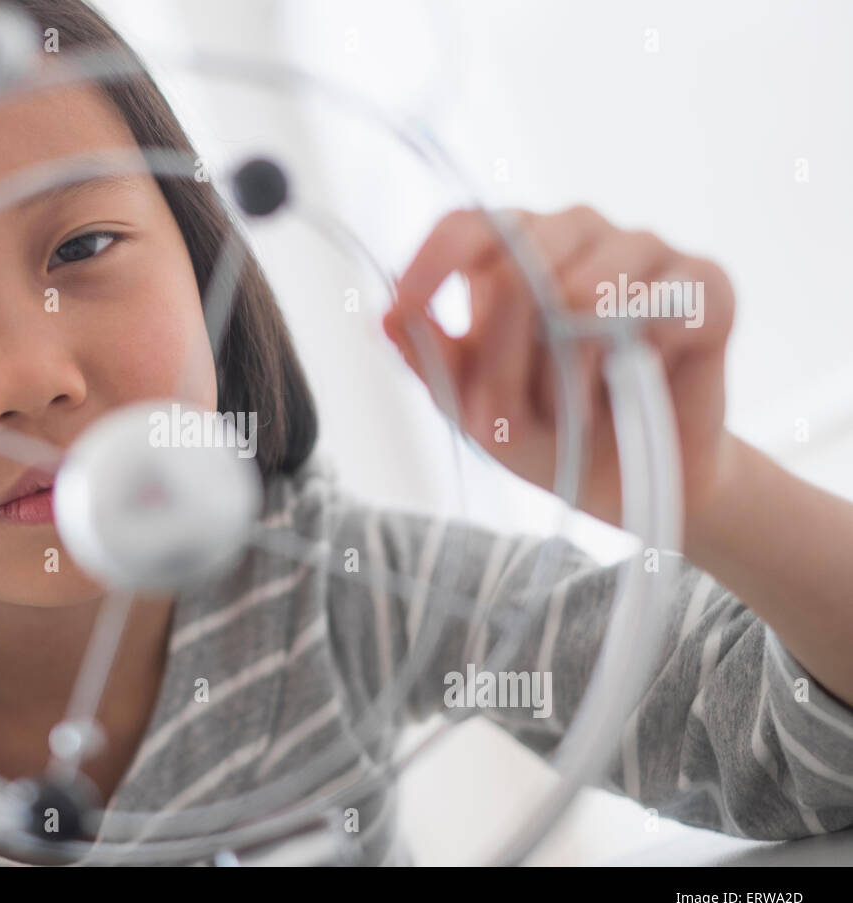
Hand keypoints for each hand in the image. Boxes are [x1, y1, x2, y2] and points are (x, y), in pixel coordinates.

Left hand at [383, 205, 737, 527]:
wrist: (630, 485)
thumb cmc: (547, 434)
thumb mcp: (474, 408)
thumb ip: (434, 360)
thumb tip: (387, 315)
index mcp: (511, 252)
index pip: (466, 225)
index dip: (431, 262)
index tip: (404, 310)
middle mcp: (574, 233)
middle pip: (521, 263)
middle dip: (507, 355)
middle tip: (520, 409)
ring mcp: (642, 250)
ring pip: (584, 290)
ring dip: (569, 374)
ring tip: (578, 409)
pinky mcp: (706, 284)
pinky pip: (659, 309)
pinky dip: (635, 367)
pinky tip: (637, 386)